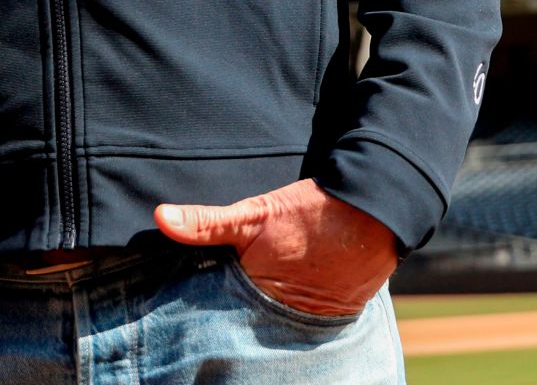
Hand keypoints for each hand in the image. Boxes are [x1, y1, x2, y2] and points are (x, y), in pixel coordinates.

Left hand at [154, 178, 395, 317]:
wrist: (377, 213)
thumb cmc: (312, 212)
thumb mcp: (254, 213)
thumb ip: (206, 223)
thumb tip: (160, 217)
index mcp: (257, 295)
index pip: (219, 314)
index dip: (205, 309)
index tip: (187, 307)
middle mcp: (282, 316)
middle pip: (246, 321)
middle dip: (235, 312)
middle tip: (228, 297)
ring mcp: (310, 321)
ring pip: (274, 324)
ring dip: (265, 314)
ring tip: (259, 298)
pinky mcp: (334, 319)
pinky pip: (303, 324)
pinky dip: (292, 315)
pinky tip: (286, 301)